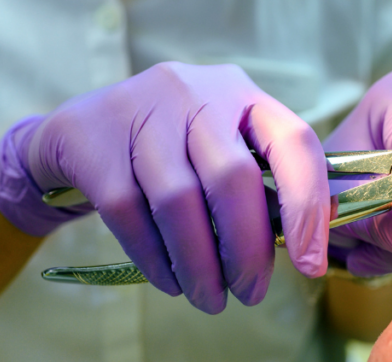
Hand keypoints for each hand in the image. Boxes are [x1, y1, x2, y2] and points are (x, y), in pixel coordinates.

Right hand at [0, 62, 328, 312]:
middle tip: (249, 293)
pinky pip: (130, 213)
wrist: (81, 129)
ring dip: (199, 264)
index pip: (293, 141)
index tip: (310, 264)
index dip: (309, 205)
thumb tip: (302, 245)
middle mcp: (195, 92)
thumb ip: (260, 181)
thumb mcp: (221, 143)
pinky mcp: (95, 142)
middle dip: (247, 248)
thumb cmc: (174, 147)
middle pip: (233, 177)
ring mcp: (141, 111)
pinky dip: (155, 258)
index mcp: (242, 93)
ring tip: (209, 299)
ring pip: (179, 201)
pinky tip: (172, 283)